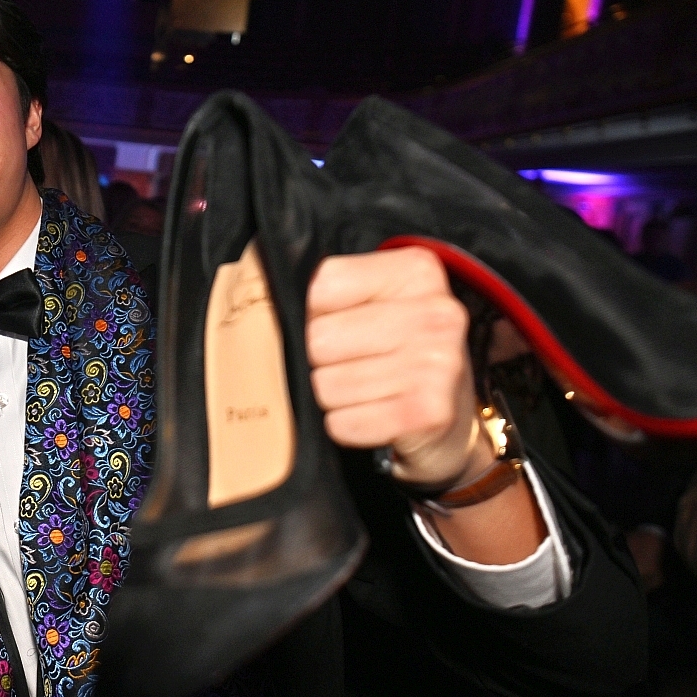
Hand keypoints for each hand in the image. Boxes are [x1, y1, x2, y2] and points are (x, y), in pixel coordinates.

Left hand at [306, 246, 483, 487]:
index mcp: (415, 271)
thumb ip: (322, 288)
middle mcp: (435, 313)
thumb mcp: (370, 304)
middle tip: (346, 365)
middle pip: (318, 338)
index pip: (319, 284)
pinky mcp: (428, 412)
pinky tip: (370, 415)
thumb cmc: (396, 355)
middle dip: (317, 360)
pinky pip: (342, 422)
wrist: (448, 424)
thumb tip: (248, 276)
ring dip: (331, 397)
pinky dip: (344, 425)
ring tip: (361, 392)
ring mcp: (438, 363)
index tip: (325, 323)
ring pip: (326, 384)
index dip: (306, 311)